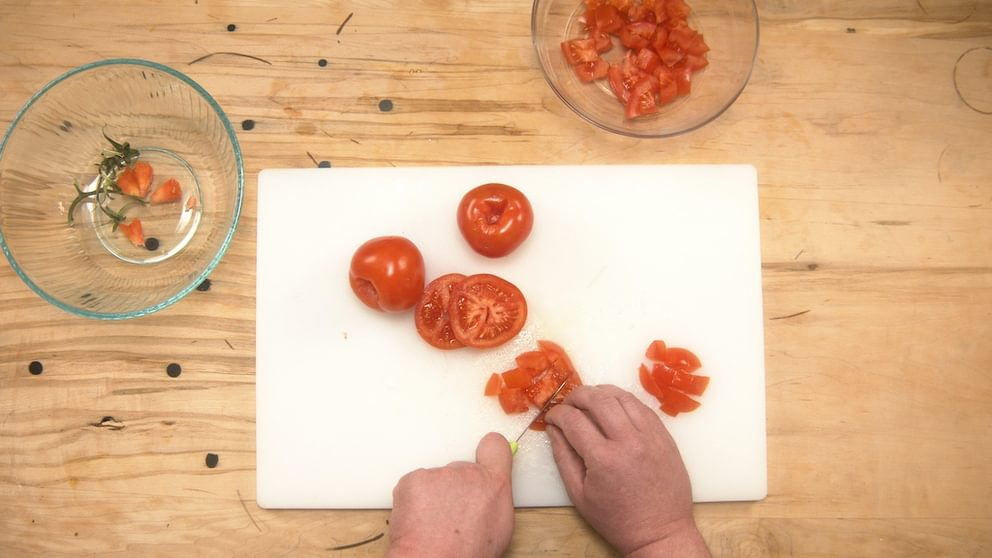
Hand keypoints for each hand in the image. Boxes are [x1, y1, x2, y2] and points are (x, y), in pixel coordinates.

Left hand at [386, 432, 513, 557]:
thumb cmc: (465, 553)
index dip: (489, 452)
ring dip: (434, 497)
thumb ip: (494, 500)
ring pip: (435, 480)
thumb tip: (487, 496)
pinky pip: (414, 486)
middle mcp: (467, 472)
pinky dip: (414, 501)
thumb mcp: (498, 528)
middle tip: (451, 516)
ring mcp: (438, 474)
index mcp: (494, 484)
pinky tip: (419, 521)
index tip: (485, 457)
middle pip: (459, 471)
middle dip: (455, 488)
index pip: (495, 446)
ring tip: (434, 524)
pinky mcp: (413, 479)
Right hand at [544, 384, 709, 557]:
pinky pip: (641, 406)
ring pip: (621, 396)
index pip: (573, 420)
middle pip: (597, 399)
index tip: (551, 417)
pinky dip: (622, 400)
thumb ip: (563, 457)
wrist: (660, 531)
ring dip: (600, 392)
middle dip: (576, 395)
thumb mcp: (579, 495)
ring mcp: (650, 435)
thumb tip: (553, 428)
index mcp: (604, 459)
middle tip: (567, 404)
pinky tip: (612, 407)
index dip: (557, 414)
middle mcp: (629, 441)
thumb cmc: (616, 519)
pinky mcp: (664, 435)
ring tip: (588, 401)